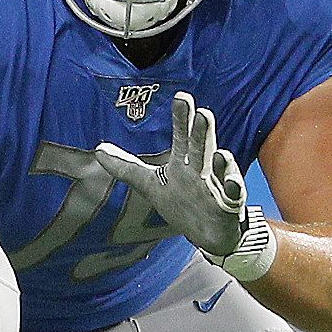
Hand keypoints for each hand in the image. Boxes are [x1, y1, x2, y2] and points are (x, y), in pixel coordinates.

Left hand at [97, 92, 269, 272]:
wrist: (208, 234)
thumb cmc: (183, 203)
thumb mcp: (151, 185)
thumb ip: (126, 167)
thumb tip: (97, 150)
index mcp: (184, 161)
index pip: (182, 136)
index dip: (182, 118)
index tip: (182, 97)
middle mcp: (202, 169)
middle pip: (202, 147)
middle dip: (202, 132)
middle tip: (203, 113)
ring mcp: (218, 185)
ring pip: (220, 169)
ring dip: (221, 161)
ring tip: (219, 153)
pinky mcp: (230, 204)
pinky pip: (234, 195)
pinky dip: (234, 190)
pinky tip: (232, 184)